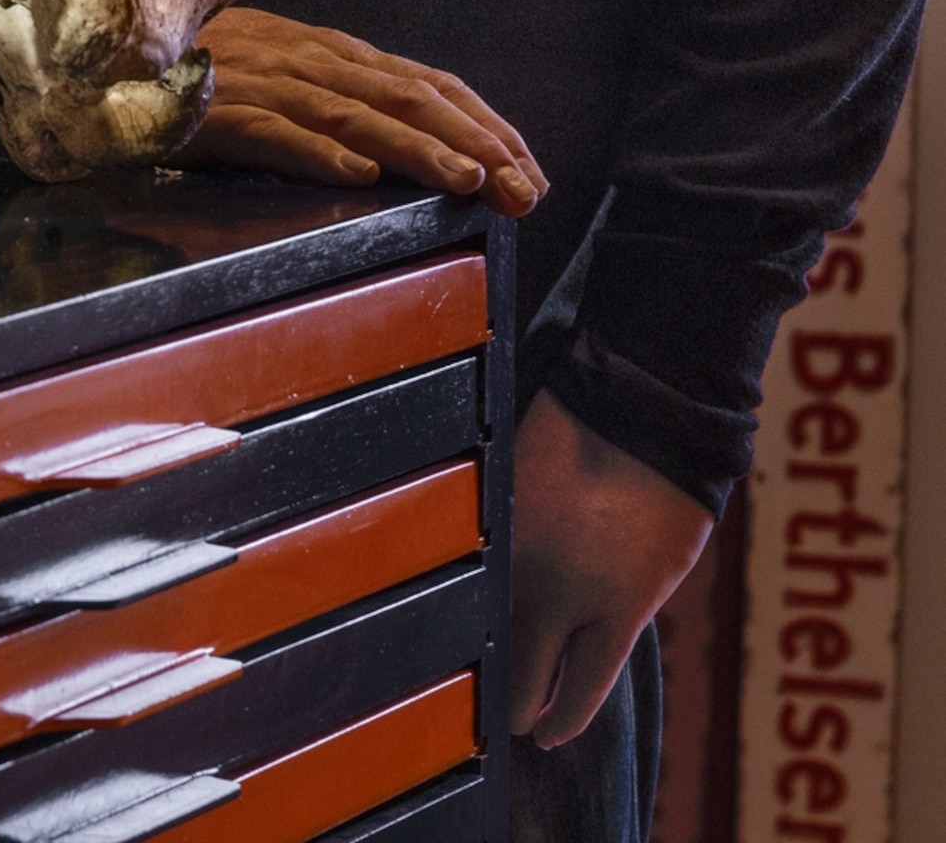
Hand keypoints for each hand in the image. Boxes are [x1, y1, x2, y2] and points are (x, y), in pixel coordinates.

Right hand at [180, 9, 546, 215]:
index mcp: (323, 51)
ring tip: (468, 181)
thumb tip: (399, 146)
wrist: (107, 58)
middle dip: (473, 141)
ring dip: (416, 149)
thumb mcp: (278, 77)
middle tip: (524, 189)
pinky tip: (360, 177)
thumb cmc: (197, 76)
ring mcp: (261, 84)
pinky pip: (275, 133)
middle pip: (402, 96)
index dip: (481, 122)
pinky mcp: (216, 112)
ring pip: (353, 115)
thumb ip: (333, 101)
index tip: (529, 168)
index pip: (420, 81)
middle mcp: (303, 60)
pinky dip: (319, 153)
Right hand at [510, 393, 712, 742]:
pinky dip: (477, 580)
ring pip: (487, 620)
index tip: (546, 735)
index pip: (575, 695)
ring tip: (485, 654)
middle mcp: (560, 589)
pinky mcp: (494, 504)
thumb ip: (613, 617)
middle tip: (511, 711)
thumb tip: (571, 651)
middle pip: (520, 674)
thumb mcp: (654, 575)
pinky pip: (478, 560)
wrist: (643, 407)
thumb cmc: (668, 493)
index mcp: (615, 612)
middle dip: (516, 702)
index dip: (558, 723)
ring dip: (490, 643)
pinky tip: (472, 586)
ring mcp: (519, 544)